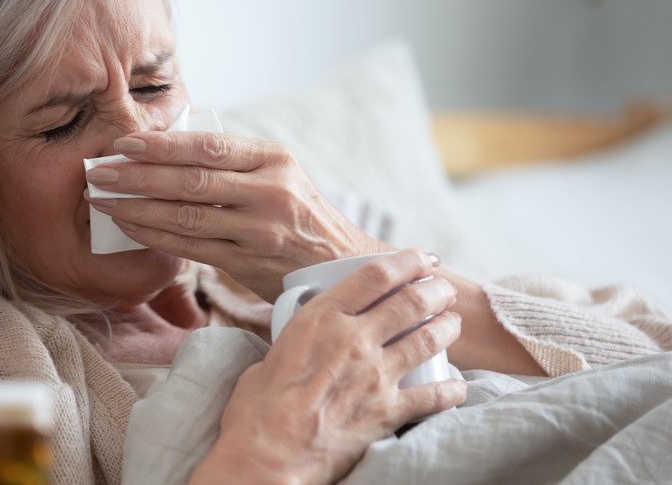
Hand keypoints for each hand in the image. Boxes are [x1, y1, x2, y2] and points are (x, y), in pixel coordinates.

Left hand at [85, 130, 388, 299]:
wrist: (339, 264)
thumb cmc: (298, 212)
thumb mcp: (279, 173)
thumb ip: (233, 161)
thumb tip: (167, 144)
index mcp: (274, 159)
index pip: (208, 146)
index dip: (161, 144)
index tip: (124, 142)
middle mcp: (269, 192)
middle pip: (191, 180)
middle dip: (138, 175)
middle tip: (100, 171)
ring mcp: (259, 231)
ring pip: (187, 217)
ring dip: (138, 209)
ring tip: (103, 201)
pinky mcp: (248, 264)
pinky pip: (191, 248)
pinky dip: (156, 237)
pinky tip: (130, 228)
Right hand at [190, 250, 465, 483]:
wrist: (267, 457)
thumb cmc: (256, 411)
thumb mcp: (271, 355)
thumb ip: (297, 341)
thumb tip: (301, 344)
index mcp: (321, 319)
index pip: (375, 275)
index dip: (407, 260)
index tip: (422, 258)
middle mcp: (353, 340)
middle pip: (410, 301)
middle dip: (435, 290)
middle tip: (443, 289)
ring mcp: (375, 375)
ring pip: (427, 339)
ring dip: (447, 327)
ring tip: (452, 323)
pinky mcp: (387, 412)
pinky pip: (434, 396)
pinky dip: (451, 389)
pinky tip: (458, 386)